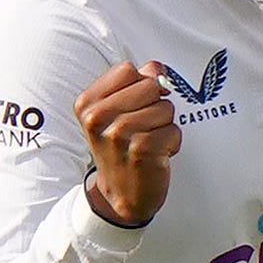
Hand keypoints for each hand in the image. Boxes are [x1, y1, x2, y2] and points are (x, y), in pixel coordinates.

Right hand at [73, 61, 180, 226]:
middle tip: (144, 127)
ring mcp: (118, 134)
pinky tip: (156, 154)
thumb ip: (135, 85)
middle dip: (157, 105)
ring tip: (149, 142)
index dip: (142, 84)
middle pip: (150, 86)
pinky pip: (174, 130)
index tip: (138, 104)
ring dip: (165, 126)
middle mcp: (97, 117)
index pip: (127, 70)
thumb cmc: (121, 148)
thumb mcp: (117, 113)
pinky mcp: (142, 150)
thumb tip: (156, 68)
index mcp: (87, 103)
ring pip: (165, 108)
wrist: (120, 194)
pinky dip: (172, 142)